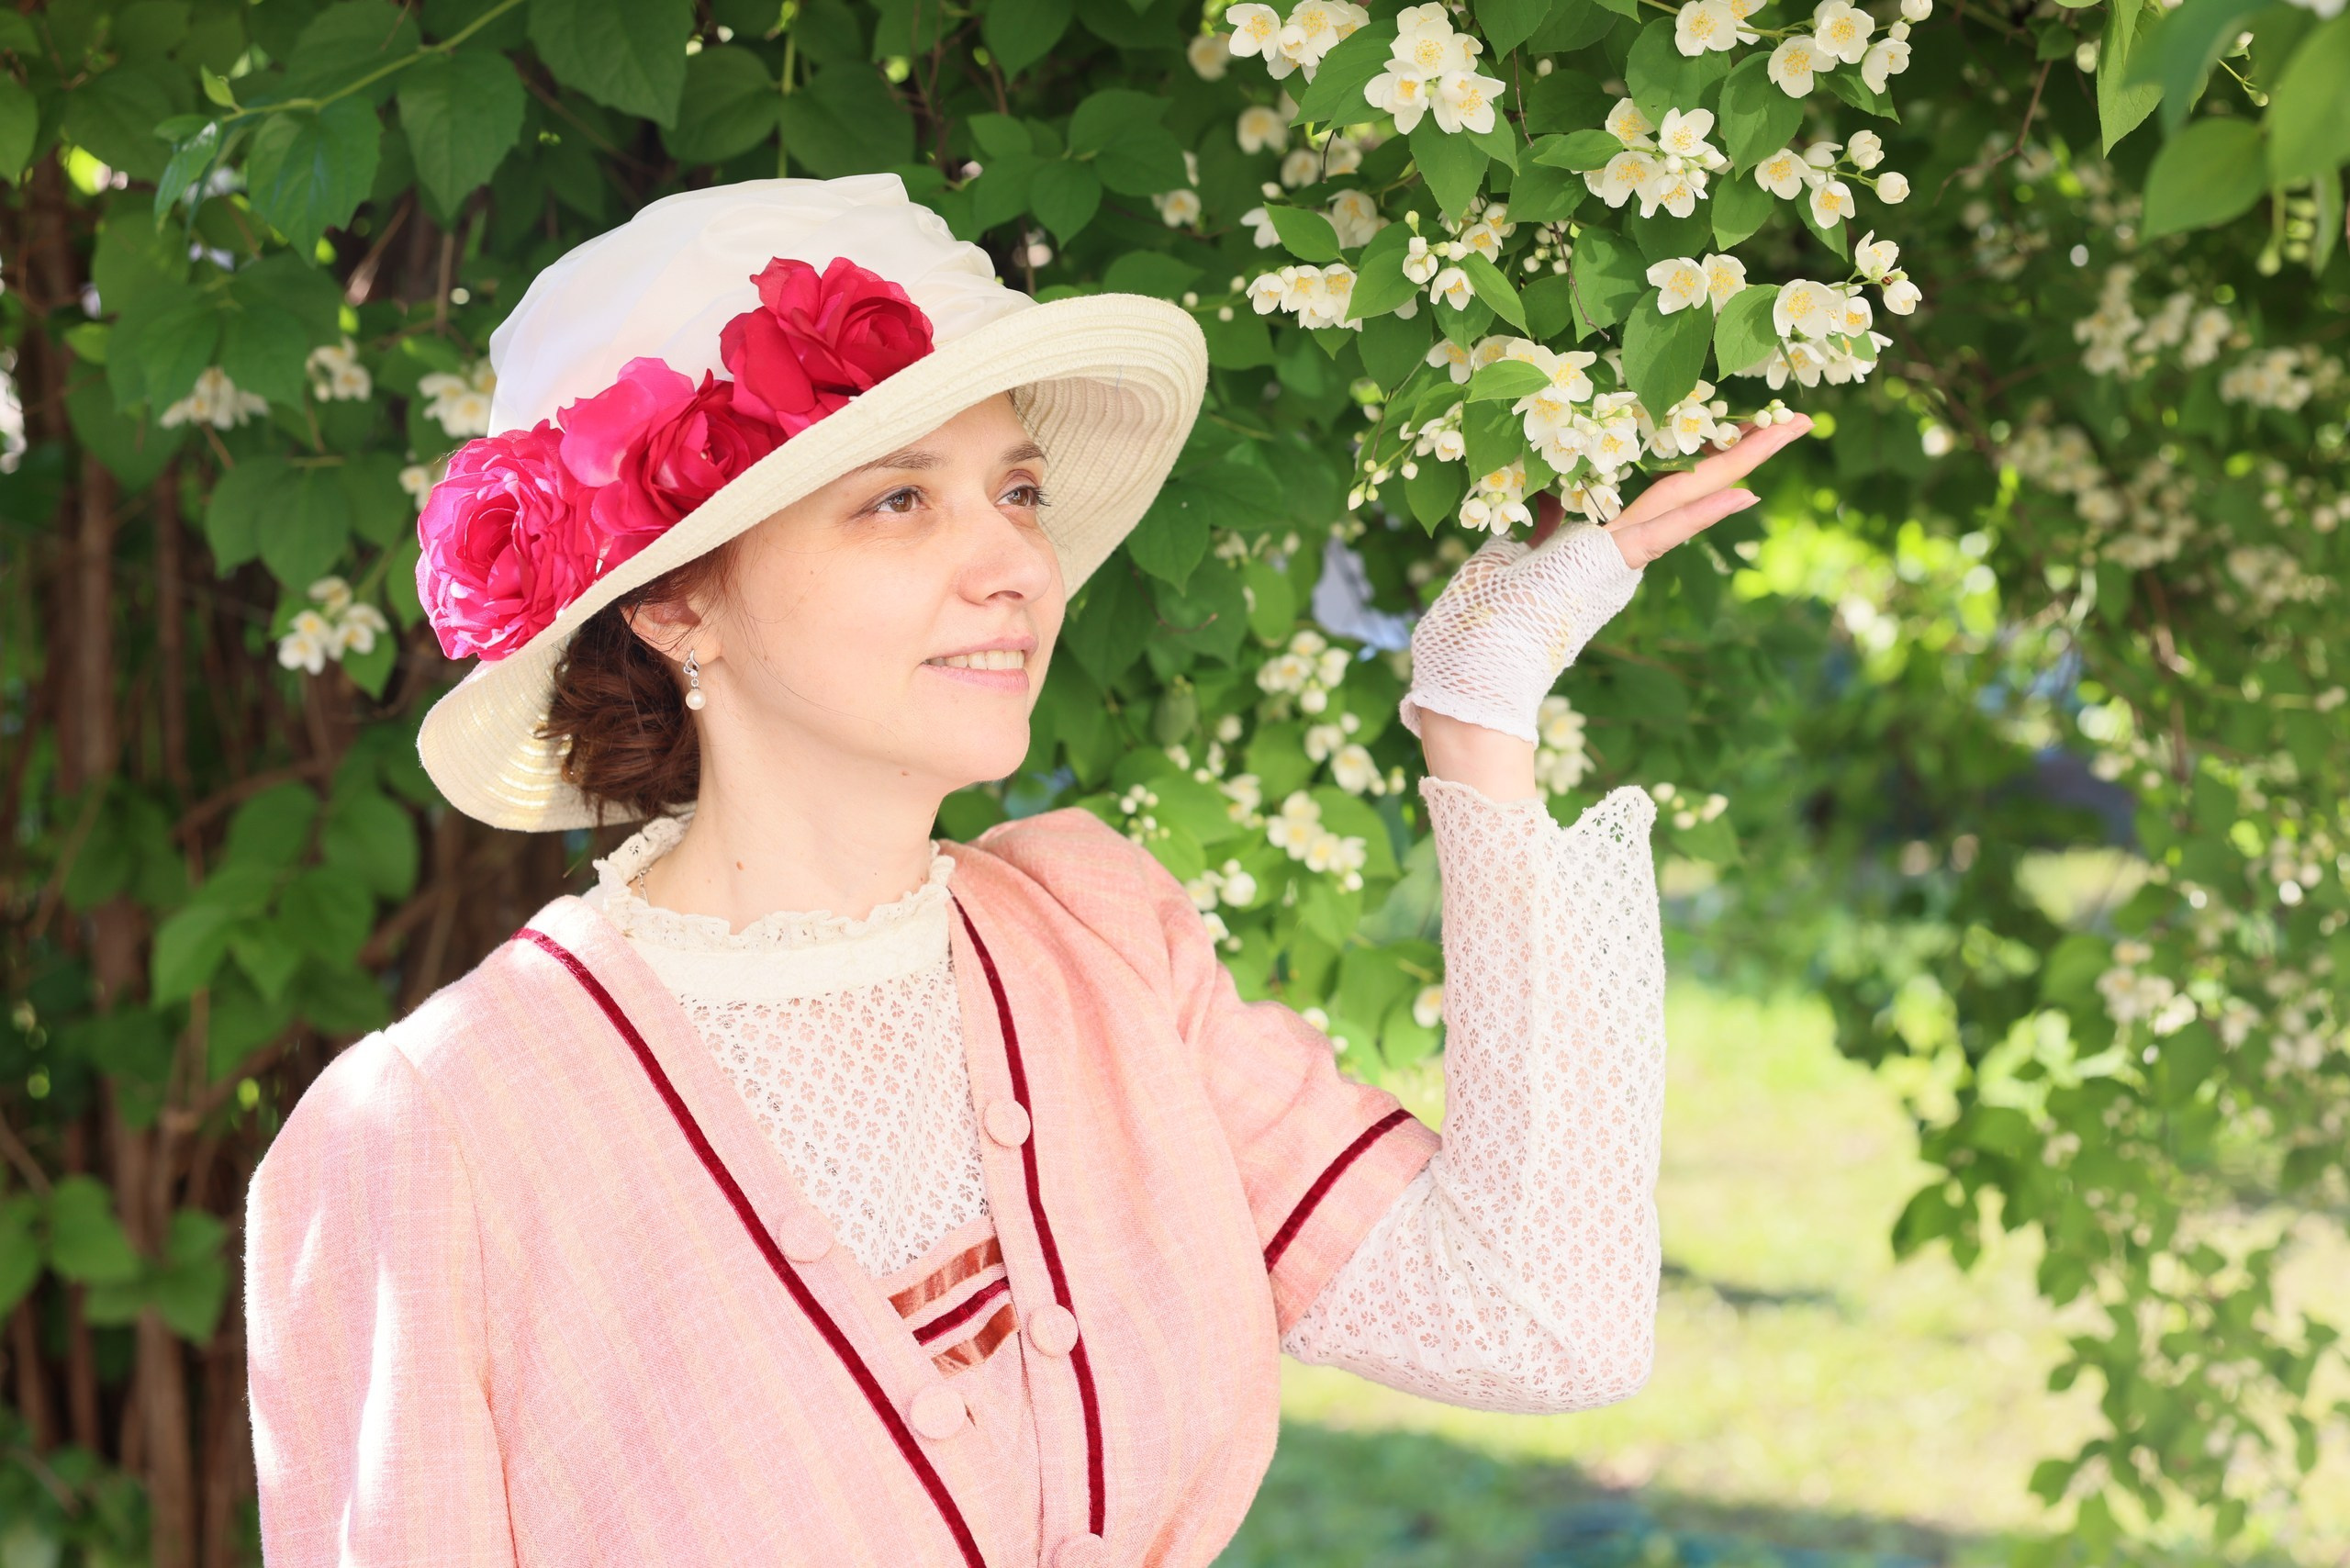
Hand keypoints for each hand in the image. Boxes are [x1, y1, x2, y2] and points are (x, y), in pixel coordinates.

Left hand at [1401, 413, 1814, 754]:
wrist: (1470, 672)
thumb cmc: (1473, 623)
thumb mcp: (1500, 553)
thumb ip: (1530, 521)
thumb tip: (1546, 489)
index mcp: (1592, 540)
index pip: (1653, 487)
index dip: (1692, 454)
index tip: (1728, 423)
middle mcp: (1615, 546)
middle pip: (1687, 483)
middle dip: (1742, 450)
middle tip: (1798, 419)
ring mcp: (1616, 556)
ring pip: (1686, 494)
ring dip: (1742, 460)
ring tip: (1794, 427)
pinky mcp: (1608, 567)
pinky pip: (1660, 533)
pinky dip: (1702, 514)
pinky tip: (1748, 493)